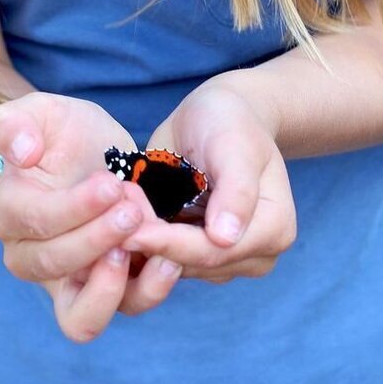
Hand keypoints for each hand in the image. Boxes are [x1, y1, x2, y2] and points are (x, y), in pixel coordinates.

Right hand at [0, 92, 181, 342]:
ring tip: (150, 245)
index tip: (110, 183)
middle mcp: (29, 258)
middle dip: (97, 239)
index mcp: (8, 215)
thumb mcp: (41, 112)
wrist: (97, 157)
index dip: (73, 208)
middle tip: (132, 209)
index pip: (34, 223)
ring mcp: (67, 283)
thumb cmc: (64, 134)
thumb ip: (14, 123)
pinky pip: (120, 310)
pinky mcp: (105, 292)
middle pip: (55, 267)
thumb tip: (20, 153)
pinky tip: (169, 259)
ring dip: (117, 284)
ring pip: (82, 316)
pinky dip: (147, 291)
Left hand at [115, 81, 296, 306]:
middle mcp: (255, 254)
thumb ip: (235, 188)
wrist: (217, 116)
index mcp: (274, 229)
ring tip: (113, 211)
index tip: (127, 231)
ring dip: (142, 242)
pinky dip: (142, 240)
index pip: (215, 250)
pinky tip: (119, 218)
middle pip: (193, 263)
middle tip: (107, 218)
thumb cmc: (229, 121)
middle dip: (150, 242)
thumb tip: (225, 237)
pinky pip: (164, 259)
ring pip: (175, 267)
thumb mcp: (234, 144)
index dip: (170, 244)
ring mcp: (226, 259)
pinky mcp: (197, 255)